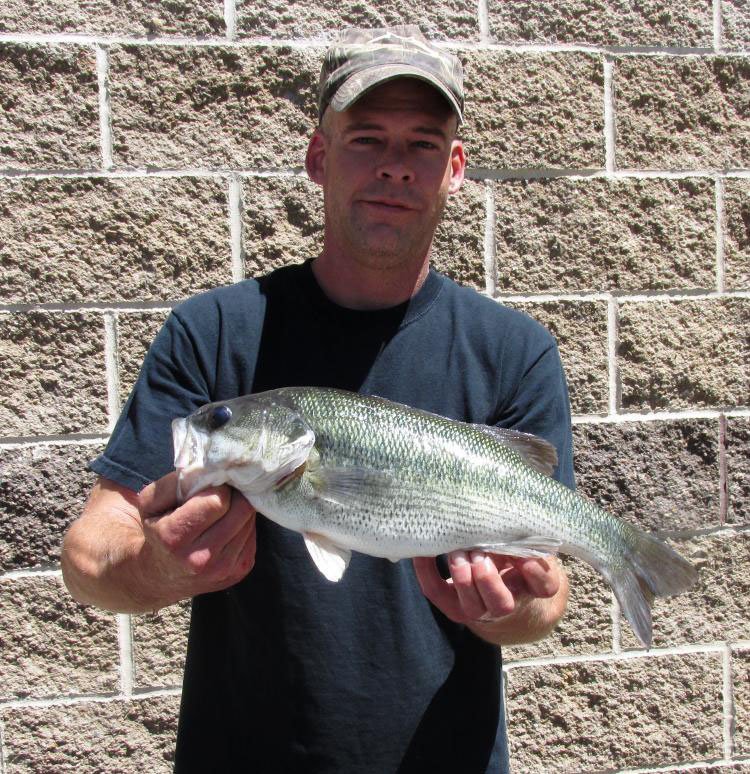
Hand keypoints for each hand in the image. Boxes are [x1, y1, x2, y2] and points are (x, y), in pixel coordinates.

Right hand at [138, 471, 256, 600]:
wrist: (161, 576)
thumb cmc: (158, 530)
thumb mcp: (150, 504)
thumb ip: (173, 483)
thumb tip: (206, 470)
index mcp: (175, 538)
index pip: (218, 501)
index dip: (217, 488)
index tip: (210, 488)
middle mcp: (201, 559)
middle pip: (241, 509)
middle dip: (233, 496)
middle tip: (222, 495)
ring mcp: (223, 568)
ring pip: (250, 520)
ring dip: (239, 510)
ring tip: (223, 512)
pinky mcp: (240, 571)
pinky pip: (254, 535)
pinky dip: (243, 526)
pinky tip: (227, 527)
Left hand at [413, 550, 561, 628]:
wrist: (500, 593)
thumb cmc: (512, 560)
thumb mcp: (523, 546)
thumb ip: (520, 536)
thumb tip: (506, 515)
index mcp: (532, 587)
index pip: (544, 586)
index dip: (535, 571)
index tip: (524, 553)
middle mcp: (507, 604)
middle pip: (500, 603)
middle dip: (486, 577)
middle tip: (478, 552)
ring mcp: (479, 610)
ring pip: (471, 606)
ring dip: (461, 576)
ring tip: (456, 552)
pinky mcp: (453, 607)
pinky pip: (437, 593)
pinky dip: (427, 572)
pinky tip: (423, 552)